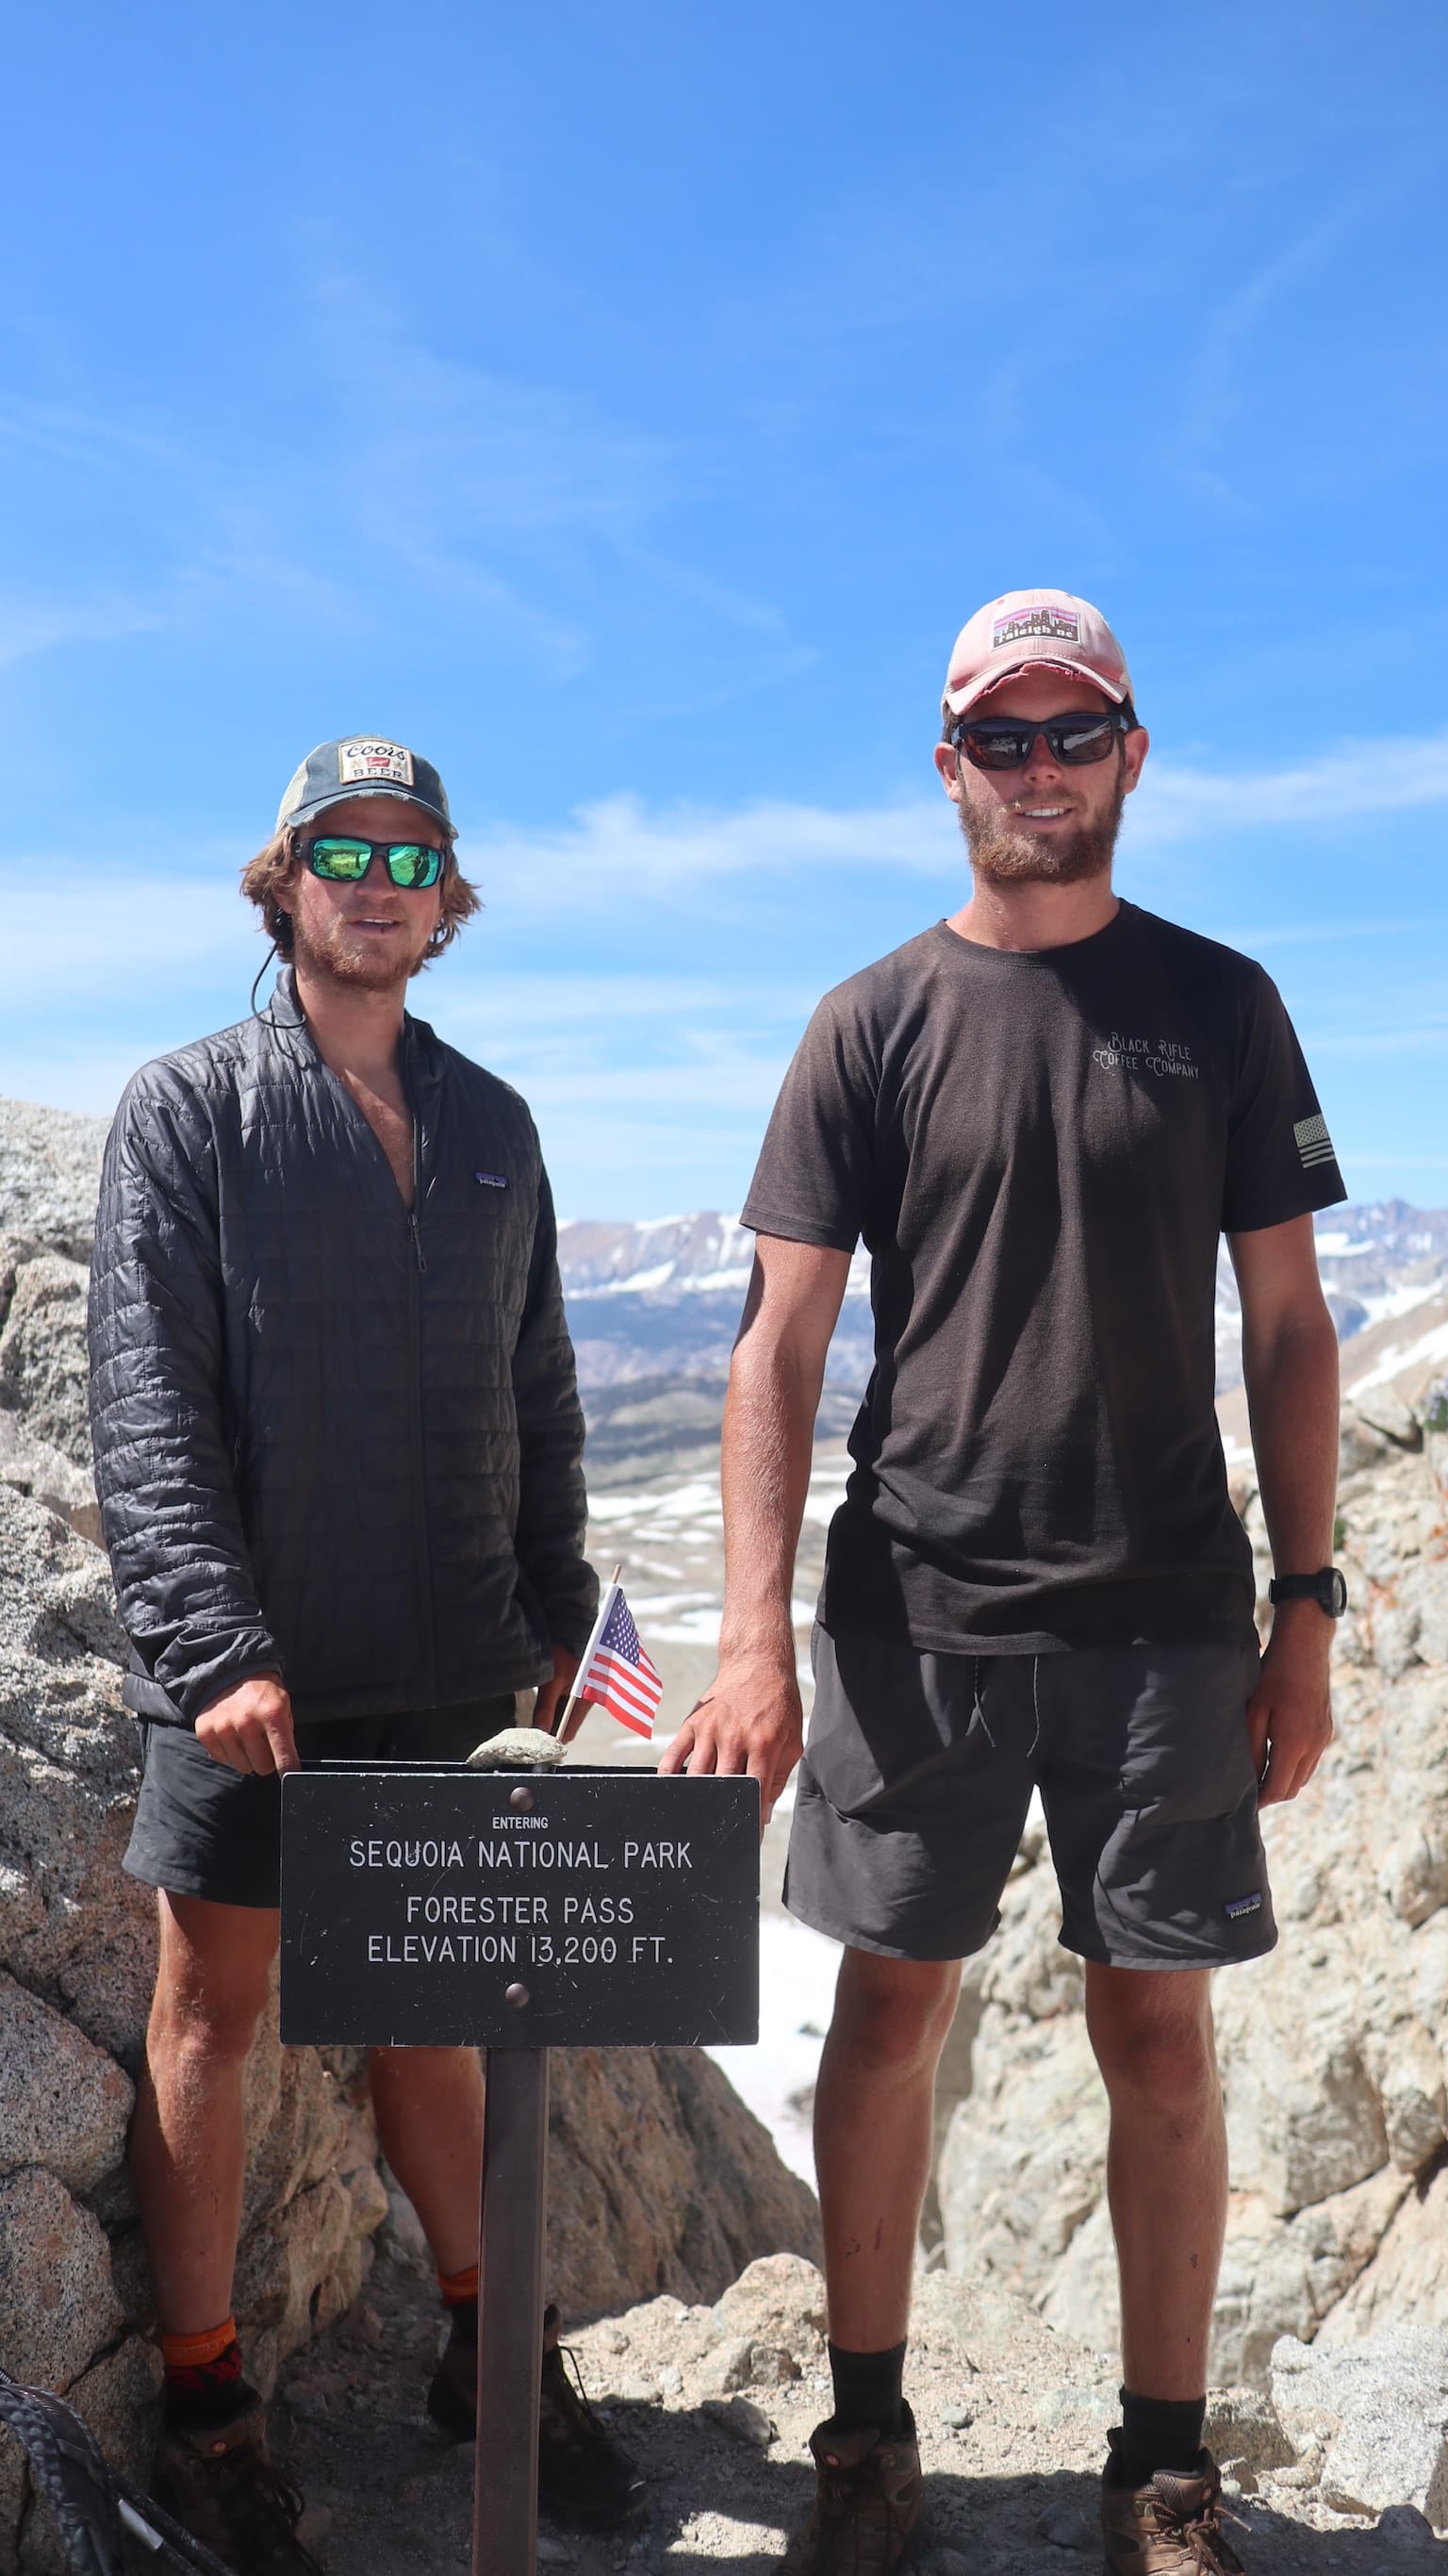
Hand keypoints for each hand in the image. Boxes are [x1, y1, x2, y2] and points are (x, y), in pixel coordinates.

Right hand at [194, 1672, 298, 1775]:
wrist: (231, 1672)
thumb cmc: (262, 1693)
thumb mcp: (283, 1705)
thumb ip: (286, 1735)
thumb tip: (289, 1766)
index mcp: (271, 1714)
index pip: (283, 1757)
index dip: (289, 1771)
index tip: (290, 1777)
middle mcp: (246, 1722)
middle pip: (262, 1767)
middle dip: (266, 1760)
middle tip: (265, 1746)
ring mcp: (223, 1727)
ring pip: (242, 1766)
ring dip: (247, 1757)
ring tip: (247, 1737)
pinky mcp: (205, 1732)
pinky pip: (223, 1760)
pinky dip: (229, 1752)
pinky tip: (232, 1735)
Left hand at [535, 1646, 581, 1739]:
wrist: (573, 1627)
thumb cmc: (565, 1650)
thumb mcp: (551, 1680)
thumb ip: (545, 1708)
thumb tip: (539, 1731)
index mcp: (587, 1699)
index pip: (569, 1731)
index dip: (553, 1739)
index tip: (537, 1742)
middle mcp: (589, 1698)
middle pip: (567, 1724)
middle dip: (552, 1727)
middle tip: (531, 1729)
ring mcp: (585, 1691)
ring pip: (566, 1713)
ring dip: (553, 1716)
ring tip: (536, 1714)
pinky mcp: (579, 1684)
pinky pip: (567, 1702)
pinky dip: (556, 1705)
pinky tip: (545, 1701)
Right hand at [656, 1650, 803, 1831]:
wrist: (757, 1663)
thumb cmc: (779, 1704)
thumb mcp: (792, 1739)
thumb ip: (779, 1776)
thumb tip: (764, 1812)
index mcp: (764, 1744)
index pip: (755, 1791)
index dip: (751, 1820)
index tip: (748, 1839)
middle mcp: (735, 1738)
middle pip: (723, 1787)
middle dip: (723, 1813)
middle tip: (720, 1832)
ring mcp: (710, 1730)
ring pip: (697, 1776)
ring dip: (698, 1799)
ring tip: (698, 1816)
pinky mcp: (693, 1722)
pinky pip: (674, 1755)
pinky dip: (670, 1776)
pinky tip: (671, 1791)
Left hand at [1247, 1610, 1333, 1805]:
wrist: (1305, 1647)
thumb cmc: (1273, 1675)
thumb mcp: (1254, 1711)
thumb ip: (1252, 1748)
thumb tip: (1249, 1778)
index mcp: (1293, 1744)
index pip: (1277, 1789)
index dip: (1260, 1800)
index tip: (1244, 1803)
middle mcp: (1313, 1746)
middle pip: (1292, 1787)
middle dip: (1271, 1794)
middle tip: (1250, 1793)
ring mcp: (1323, 1738)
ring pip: (1304, 1776)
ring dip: (1284, 1781)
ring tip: (1261, 1776)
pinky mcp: (1327, 1730)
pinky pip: (1312, 1760)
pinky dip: (1296, 1767)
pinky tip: (1278, 1757)